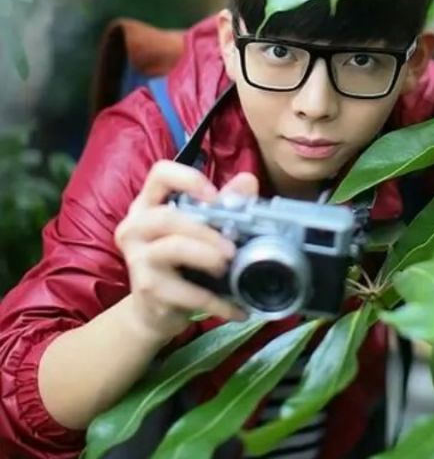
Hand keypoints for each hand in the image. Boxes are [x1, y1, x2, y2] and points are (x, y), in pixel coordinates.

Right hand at [115, 161, 258, 341]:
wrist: (153, 310)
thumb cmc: (180, 260)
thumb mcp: (200, 227)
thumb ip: (224, 203)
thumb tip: (248, 181)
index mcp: (148, 204)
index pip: (160, 174)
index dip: (188, 179)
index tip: (214, 196)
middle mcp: (135, 227)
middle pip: (167, 217)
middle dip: (206, 230)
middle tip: (232, 246)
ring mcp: (138, 259)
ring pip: (173, 248)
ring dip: (208, 257)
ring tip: (228, 267)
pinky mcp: (148, 290)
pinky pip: (187, 293)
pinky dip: (217, 301)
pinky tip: (237, 308)